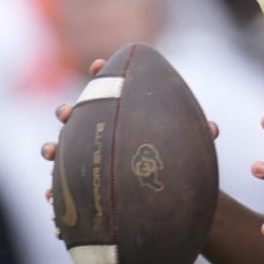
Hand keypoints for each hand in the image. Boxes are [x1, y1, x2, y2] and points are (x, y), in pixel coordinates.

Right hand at [39, 58, 218, 201]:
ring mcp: (85, 160)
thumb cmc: (174, 163)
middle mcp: (98, 135)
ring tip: (50, 150)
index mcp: (120, 117)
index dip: (100, 76)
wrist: (166, 198)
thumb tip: (212, 129)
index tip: (98, 65)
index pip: (107, 91)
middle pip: (76, 117)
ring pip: (61, 151)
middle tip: (67, 112)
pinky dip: (54, 194)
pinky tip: (50, 199)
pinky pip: (62, 192)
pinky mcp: (82, 189)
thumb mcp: (185, 148)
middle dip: (68, 111)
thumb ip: (196, 136)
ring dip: (52, 148)